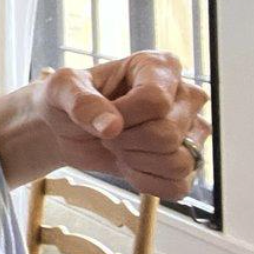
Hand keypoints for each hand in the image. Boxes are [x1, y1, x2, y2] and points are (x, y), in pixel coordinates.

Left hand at [37, 51, 210, 199]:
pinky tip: (128, 165)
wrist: (62, 129)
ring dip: (136, 162)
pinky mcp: (188, 162)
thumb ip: (81, 101)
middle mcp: (186, 96)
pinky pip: (177, 186)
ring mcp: (192, 131)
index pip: (156, 100)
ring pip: (178, 162)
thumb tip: (111, 126)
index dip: (123, 116)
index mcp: (160, 66)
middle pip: (168, 134)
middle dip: (126, 141)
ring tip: (118, 147)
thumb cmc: (68, 100)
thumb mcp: (62, 88)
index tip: (102, 114)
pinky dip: (145, 182)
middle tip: (106, 133)